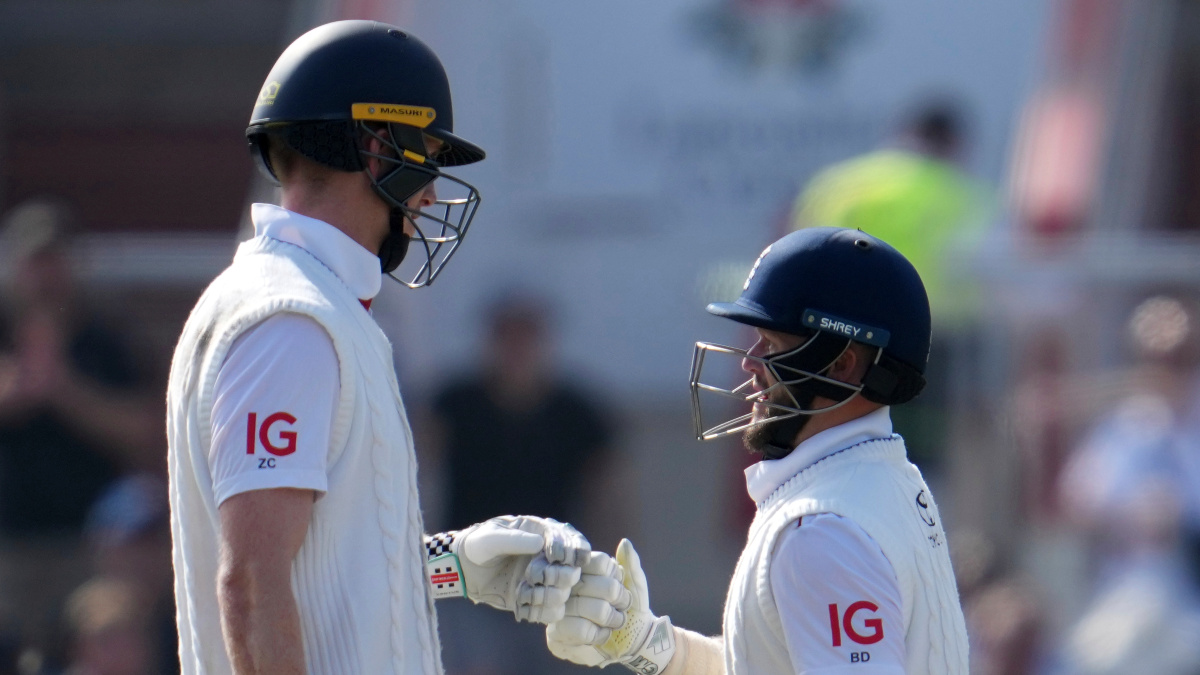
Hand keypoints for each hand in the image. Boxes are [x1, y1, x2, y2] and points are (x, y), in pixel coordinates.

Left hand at [428, 516, 589, 622]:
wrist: (465, 569)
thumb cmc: (478, 545)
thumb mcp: (490, 538)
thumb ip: (514, 540)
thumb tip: (541, 543)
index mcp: (545, 533)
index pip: (573, 540)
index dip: (570, 550)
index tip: (554, 557)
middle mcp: (551, 558)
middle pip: (573, 571)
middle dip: (555, 576)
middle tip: (532, 576)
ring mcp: (546, 580)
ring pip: (564, 594)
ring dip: (544, 596)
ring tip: (522, 592)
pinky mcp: (538, 600)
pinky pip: (553, 612)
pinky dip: (539, 612)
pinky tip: (521, 605)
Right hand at [547, 539, 675, 672]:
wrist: (626, 643)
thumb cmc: (629, 610)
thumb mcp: (634, 586)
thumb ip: (631, 564)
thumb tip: (625, 542)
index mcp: (583, 568)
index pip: (601, 562)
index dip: (617, 579)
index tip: (621, 588)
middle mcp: (566, 585)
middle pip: (606, 587)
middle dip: (620, 601)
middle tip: (621, 608)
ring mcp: (559, 609)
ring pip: (597, 609)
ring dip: (613, 619)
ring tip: (613, 622)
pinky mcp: (556, 634)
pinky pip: (583, 630)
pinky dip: (600, 635)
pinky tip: (601, 634)